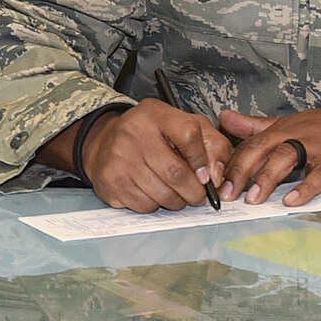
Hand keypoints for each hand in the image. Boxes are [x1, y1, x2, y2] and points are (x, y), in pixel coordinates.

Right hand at [42, 101, 229, 212]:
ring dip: (177, 201)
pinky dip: (155, 205)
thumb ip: (212, 144)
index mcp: (156, 114)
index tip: (206, 174)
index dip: (203, 160)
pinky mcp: (110, 182)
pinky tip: (153, 193)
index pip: (189, 135)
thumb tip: (215, 176)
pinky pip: (144, 205)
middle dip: (194, 192)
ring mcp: (119, 159)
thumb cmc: (153, 135)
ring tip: (176, 194)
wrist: (105, 143)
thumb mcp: (185, 126)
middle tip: (197, 195)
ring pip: (162, 195)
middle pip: (176, 173)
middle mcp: (133, 133)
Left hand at [219, 104, 320, 206]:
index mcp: (287, 126)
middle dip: (240, 171)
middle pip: (263, 149)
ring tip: (252, 200)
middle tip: (226, 194)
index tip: (215, 182)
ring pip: (286, 158)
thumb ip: (258, 125)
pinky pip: (319, 175)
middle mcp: (299, 133)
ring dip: (267, 179)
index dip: (232, 163)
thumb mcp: (296, 124)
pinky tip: (291, 202)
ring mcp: (320, 146)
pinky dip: (305, 188)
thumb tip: (225, 118)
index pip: (252, 143)